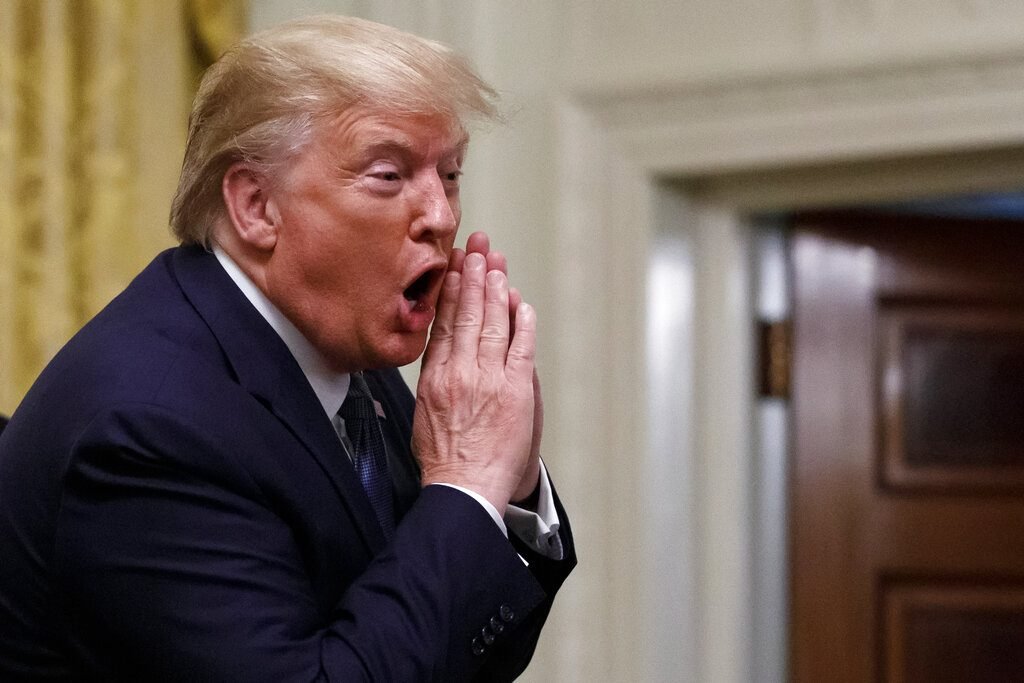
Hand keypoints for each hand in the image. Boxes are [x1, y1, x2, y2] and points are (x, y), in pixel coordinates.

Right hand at [413, 232, 536, 514]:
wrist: (464, 489)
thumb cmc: (444, 460)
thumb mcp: (424, 415)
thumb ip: (435, 380)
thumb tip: (441, 355)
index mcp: (435, 377)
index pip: (442, 322)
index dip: (449, 290)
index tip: (453, 266)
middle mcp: (459, 371)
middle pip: (466, 313)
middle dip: (473, 275)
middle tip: (477, 247)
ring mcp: (488, 378)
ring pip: (492, 323)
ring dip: (495, 289)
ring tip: (495, 263)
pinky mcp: (514, 389)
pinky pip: (520, 346)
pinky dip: (522, 322)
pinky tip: (520, 302)